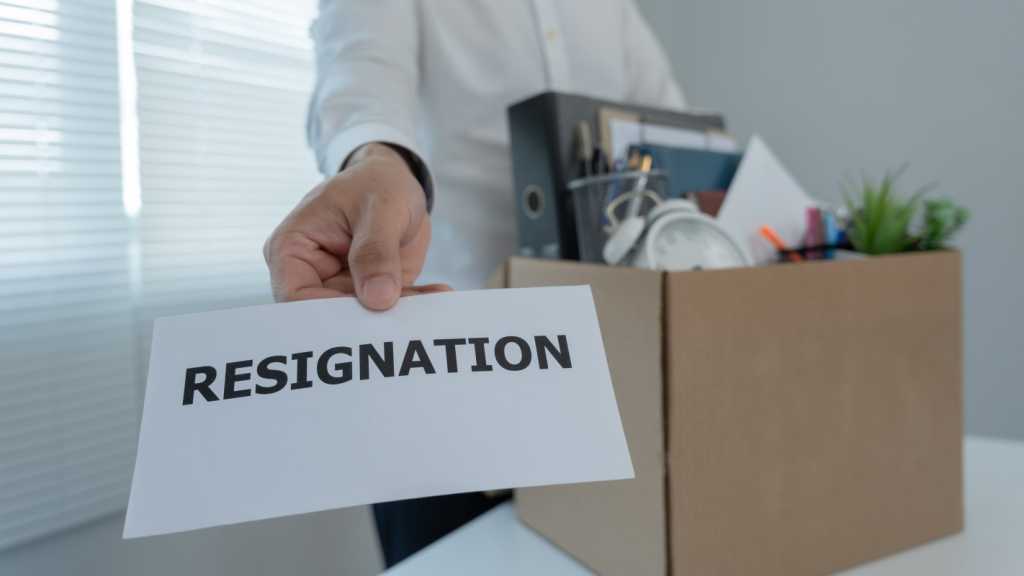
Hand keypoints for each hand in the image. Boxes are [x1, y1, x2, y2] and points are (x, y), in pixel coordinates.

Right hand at [265, 143, 448, 309]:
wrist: (398, 182)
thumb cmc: (376, 183)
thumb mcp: (380, 207)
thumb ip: (376, 251)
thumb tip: (378, 297)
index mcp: (292, 250)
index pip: (296, 297)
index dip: (327, 314)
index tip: (369, 311)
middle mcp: (312, 274)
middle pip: (329, 316)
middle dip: (370, 320)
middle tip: (408, 314)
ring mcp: (341, 287)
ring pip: (364, 319)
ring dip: (400, 314)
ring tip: (434, 296)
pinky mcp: (370, 292)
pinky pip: (390, 311)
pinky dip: (416, 306)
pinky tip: (439, 292)